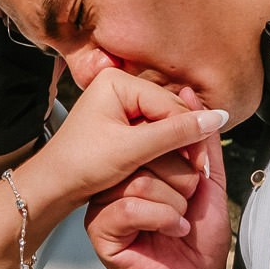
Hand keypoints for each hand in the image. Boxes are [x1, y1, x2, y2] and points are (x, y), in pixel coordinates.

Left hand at [19, 70, 227, 215]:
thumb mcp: (131, 150)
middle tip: (199, 168)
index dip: (190, 131)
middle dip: (185, 139)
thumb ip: (175, 133)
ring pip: (164, 123)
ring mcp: (121, 104)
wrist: (53, 186)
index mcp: (117, 81)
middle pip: (169, 111)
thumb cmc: (79, 164)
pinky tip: (170, 166)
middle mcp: (120, 86)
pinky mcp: (122, 123)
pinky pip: (153, 132)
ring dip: (177, 147)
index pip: (169, 103)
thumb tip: (216, 118)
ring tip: (188, 171)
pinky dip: (164, 150)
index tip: (203, 160)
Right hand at [85, 87, 230, 268]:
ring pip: (137, 181)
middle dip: (180, 178)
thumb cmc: (200, 237)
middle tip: (190, 200)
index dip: (179, 148)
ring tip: (181, 218)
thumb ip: (199, 139)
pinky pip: (128, 208)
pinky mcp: (102, 233)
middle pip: (141, 154)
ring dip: (174, 202)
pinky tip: (173, 229)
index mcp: (135, 166)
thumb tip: (186, 93)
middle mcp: (114, 183)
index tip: (197, 170)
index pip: (148, 134)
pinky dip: (162, 218)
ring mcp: (104, 207)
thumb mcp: (208, 178)